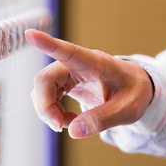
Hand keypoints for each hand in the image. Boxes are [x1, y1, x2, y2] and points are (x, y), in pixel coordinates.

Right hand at [25, 30, 154, 138]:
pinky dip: (52, 112)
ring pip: (43, 88)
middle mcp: (79, 64)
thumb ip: (102, 120)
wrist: (135, 88)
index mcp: (98, 64)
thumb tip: (73, 131)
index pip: (70, 52)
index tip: (30, 34)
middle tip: (58, 126)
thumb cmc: (134, 93)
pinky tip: (68, 120)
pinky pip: (47, 95)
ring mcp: (70, 72)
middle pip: (46, 79)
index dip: (49, 45)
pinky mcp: (65, 82)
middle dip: (45, 105)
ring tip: (66, 124)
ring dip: (47, 110)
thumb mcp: (127, 110)